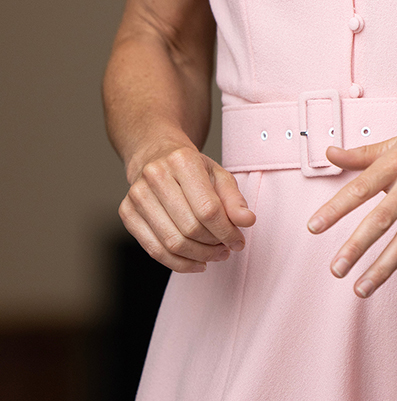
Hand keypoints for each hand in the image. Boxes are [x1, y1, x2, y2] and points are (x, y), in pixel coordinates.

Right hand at [120, 144, 256, 272]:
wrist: (155, 155)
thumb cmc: (190, 167)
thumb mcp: (217, 174)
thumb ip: (233, 199)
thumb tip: (246, 221)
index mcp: (182, 160)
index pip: (208, 208)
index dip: (226, 231)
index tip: (238, 241)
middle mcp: (155, 175)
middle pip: (190, 227)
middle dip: (213, 245)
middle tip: (227, 249)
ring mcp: (137, 195)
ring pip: (172, 243)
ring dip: (199, 256)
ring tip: (214, 255)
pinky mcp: (126, 213)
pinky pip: (154, 250)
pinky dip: (179, 263)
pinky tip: (196, 261)